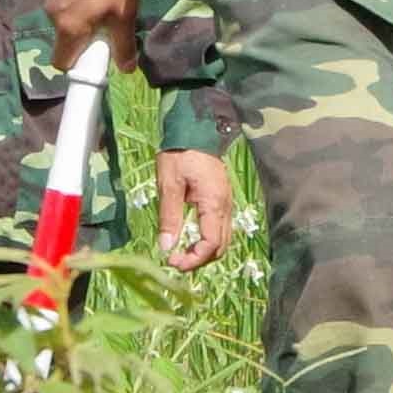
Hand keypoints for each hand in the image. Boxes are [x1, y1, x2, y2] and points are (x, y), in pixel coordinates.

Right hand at [45, 0, 134, 70]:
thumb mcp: (124, 15)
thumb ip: (124, 45)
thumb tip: (126, 69)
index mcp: (69, 30)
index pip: (61, 62)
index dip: (77, 63)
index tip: (93, 54)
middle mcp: (53, 16)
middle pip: (64, 38)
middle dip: (81, 36)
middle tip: (103, 23)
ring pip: (62, 17)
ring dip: (77, 15)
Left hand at [160, 146, 238, 271]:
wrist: (196, 130)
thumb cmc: (181, 154)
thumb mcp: (169, 184)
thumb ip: (169, 216)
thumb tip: (166, 247)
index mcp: (213, 204)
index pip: (210, 244)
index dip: (193, 259)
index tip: (172, 262)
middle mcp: (225, 207)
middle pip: (220, 248)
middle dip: (198, 260)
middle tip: (174, 260)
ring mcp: (226, 204)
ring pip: (222, 241)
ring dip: (203, 252)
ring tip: (180, 253)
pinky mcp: (222, 201)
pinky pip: (219, 229)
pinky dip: (206, 241)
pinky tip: (189, 238)